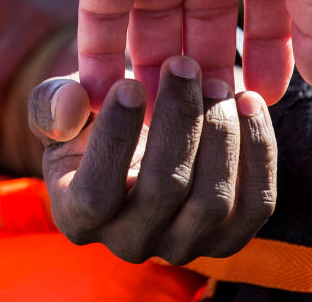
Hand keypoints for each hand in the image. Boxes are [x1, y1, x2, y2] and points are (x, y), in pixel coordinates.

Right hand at [29, 56, 276, 264]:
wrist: (135, 135)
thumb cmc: (91, 117)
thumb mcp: (59, 104)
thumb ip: (52, 103)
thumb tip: (68, 108)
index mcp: (77, 215)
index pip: (97, 191)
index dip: (115, 137)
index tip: (128, 82)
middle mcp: (129, 243)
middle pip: (164, 189)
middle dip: (177, 120)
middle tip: (184, 66)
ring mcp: (183, 245)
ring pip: (212, 200)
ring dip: (221, 133)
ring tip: (217, 82)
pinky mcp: (229, 237)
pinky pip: (256, 203)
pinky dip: (258, 151)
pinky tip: (250, 103)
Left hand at [78, 0, 311, 111]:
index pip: (255, 15)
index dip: (262, 58)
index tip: (262, 100)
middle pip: (197, 27)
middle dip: (204, 74)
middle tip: (209, 119)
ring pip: (148, 29)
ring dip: (154, 78)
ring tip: (162, 125)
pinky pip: (99, 20)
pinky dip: (100, 60)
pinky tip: (105, 102)